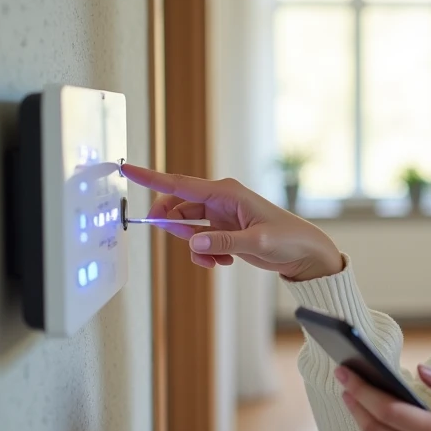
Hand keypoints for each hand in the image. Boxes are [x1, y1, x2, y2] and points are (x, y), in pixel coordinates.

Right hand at [120, 164, 342, 280]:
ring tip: (218, 258)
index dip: (151, 178)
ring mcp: (220, 216)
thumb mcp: (257, 242)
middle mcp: (220, 200)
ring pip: (186, 228)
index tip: (126, 169)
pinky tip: (224, 261)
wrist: (304, 253)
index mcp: (226, 192)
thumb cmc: (288, 239)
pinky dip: (205, 254)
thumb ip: (223, 242)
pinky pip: (198, 241)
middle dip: (173, 225)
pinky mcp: (223, 231)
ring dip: (194, 246)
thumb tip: (194, 242)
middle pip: (177, 207)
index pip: (180, 184)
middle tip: (183, 240)